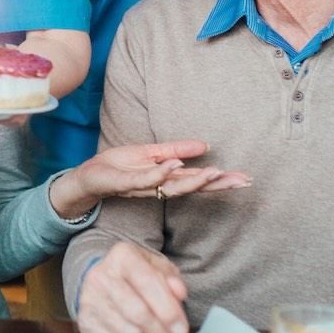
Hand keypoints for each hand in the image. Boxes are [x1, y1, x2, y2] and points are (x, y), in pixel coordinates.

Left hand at [49, 140, 250, 219]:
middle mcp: (158, 186)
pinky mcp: (125, 183)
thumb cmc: (118, 166)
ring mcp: (143, 186)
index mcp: (166, 178)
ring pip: (173, 186)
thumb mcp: (149, 153)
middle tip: (241, 182)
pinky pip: (146, 179)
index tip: (245, 179)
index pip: (199, 180)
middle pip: (193, 187)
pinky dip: (160, 172)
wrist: (87, 176)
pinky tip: (175, 166)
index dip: (222, 180)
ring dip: (194, 180)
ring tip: (215, 172)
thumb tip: (205, 145)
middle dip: (218, 185)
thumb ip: (175, 150)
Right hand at [76, 242, 188, 332]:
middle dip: (162, 331)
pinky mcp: (84, 323)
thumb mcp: (156, 266)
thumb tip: (180, 294)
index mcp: (122, 256)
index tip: (182, 330)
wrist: (99, 276)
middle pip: (138, 314)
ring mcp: (89, 301)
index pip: (148, 284)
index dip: (169, 311)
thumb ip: (172, 278)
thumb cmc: (135, 273)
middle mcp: (100, 276)